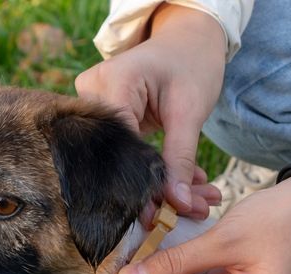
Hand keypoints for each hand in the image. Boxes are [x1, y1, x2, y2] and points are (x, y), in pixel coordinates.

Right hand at [75, 5, 224, 217]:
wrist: (188, 42)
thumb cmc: (191, 65)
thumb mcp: (190, 112)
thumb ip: (181, 159)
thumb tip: (178, 204)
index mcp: (115, 82)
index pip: (121, 146)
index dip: (142, 184)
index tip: (167, 214)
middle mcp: (94, 92)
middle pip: (119, 157)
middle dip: (157, 189)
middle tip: (192, 211)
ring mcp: (95, 104)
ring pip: (124, 160)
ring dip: (160, 184)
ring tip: (197, 202)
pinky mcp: (106, 118)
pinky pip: (127, 153)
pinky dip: (156, 170)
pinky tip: (185, 187)